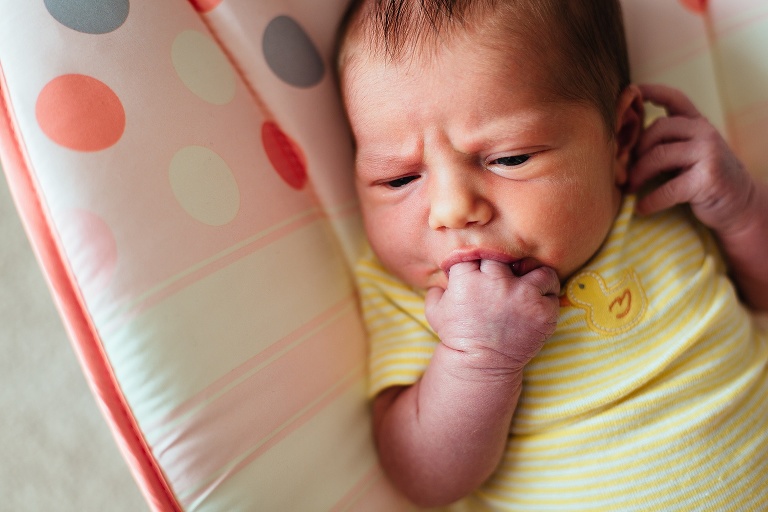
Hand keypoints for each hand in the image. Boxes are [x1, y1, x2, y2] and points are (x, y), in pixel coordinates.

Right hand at [424, 260, 559, 374]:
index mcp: (466, 278)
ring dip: (533, 276)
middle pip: (505, 256)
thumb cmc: (457, 336)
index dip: (478, 262)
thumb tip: (445, 273)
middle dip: (503, 268)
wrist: (480, 366)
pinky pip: (552, 290)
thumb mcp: (434, 312)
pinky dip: (546, 295)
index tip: (478, 273)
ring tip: (528, 286)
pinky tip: (536, 302)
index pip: (476, 251)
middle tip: (501, 282)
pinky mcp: (542, 311)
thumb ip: (436, 288)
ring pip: (536, 268)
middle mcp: (495, 283)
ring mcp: (521, 296)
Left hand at [630, 84, 756, 236]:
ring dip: (638, 174)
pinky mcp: (707, 179)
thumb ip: (667, 141)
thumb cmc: (704, 177)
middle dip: (635, 150)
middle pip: (657, 128)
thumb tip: (624, 144)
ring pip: (658, 155)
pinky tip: (642, 208)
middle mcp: (704, 132)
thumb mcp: (689, 152)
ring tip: (630, 187)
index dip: (652, 91)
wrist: (739, 203)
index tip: (632, 90)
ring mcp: (708, 153)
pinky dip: (650, 201)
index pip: (674, 98)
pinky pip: (668, 188)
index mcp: (698, 123)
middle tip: (624, 169)